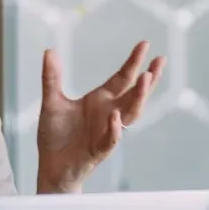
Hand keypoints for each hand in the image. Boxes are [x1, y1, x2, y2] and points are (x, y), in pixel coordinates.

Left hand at [36, 41, 165, 192]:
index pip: (122, 78)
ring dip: (138, 98)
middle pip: (134, 94)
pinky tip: (115, 117)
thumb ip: (52, 78)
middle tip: (159, 62)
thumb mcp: (51, 102)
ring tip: (145, 79)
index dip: (133, 62)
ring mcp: (107, 131)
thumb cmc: (55, 135)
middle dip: (148, 78)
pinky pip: (111, 139)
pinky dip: (114, 128)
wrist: (50, 165)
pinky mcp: (99, 150)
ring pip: (130, 114)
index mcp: (100, 100)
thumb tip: (49, 51)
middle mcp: (109, 113)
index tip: (145, 44)